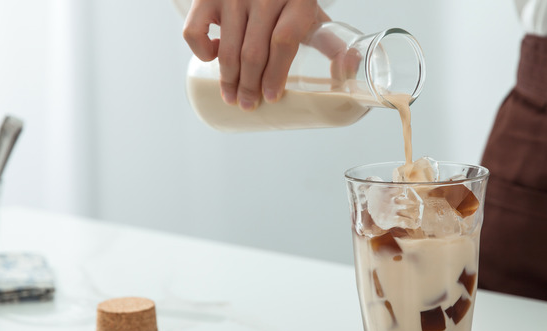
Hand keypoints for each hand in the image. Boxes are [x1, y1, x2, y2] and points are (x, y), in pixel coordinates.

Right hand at [183, 0, 329, 110]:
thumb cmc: (288, 0)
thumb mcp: (310, 15)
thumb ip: (330, 42)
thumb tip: (352, 68)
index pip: (284, 42)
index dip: (276, 75)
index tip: (271, 97)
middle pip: (254, 53)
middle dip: (250, 87)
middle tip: (249, 105)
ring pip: (227, 49)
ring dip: (228, 80)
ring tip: (232, 97)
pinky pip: (194, 31)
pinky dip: (201, 51)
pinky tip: (212, 58)